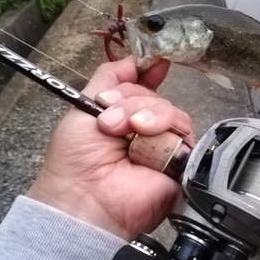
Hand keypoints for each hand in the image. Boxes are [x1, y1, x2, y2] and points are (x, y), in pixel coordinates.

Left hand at [26, 56, 193, 240]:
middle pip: (155, 97)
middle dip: (131, 100)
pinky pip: (184, 131)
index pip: (143, 89)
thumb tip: (136, 59)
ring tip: (127, 131)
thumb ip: (109, 78)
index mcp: (122, 118)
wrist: (85, 200)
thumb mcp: (83, 106)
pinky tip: (146, 134)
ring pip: (170, 111)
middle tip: (109, 122)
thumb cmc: (75, 158)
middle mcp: (145, 130)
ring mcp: (163, 146)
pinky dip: (165, 126)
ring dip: (146, 113)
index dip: (149, 73)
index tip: (155, 62)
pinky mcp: (180, 162)